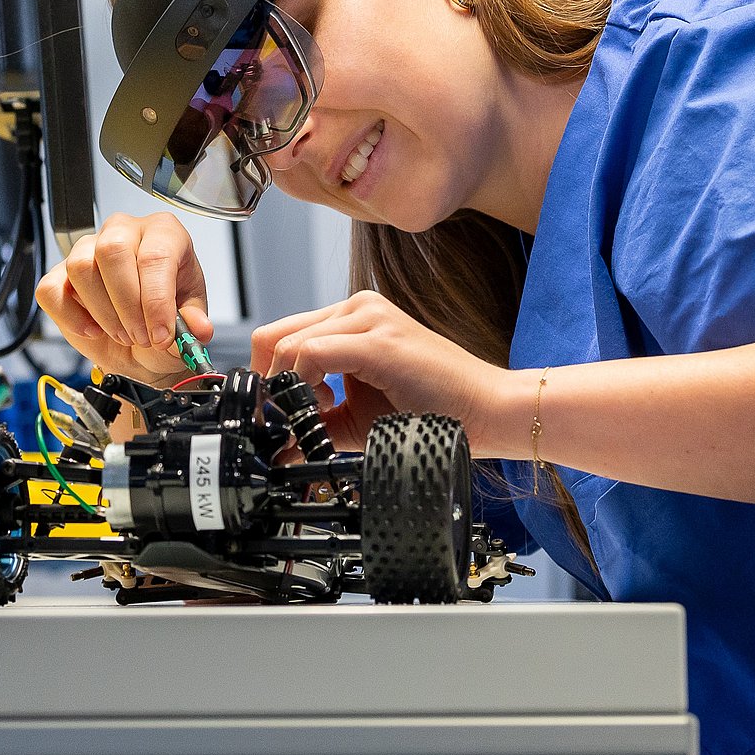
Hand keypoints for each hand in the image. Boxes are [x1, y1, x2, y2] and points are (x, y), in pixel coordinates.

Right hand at [35, 212, 213, 384]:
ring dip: (103, 312)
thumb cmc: (163, 320)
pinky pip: (52, 290)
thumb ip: (193, 325)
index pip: (155, 256)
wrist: (139, 342)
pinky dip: (71, 317)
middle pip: (113, 252)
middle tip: (140, 336)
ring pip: (81, 267)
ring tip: (122, 333)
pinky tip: (93, 330)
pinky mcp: (59, 272)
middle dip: (127, 304)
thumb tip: (199, 328)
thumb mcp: (187, 325)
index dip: (157, 300)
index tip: (162, 335)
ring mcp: (88, 247)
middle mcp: (124, 230)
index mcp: (164, 232)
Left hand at [249, 291, 509, 452]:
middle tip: (282, 423)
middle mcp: (358, 307)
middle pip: (276, 336)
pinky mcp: (378, 338)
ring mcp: (368, 316)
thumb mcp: (357, 418)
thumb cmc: (435, 412)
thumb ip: (315, 424)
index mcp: (353, 319)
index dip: (266, 379)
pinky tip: (327, 406)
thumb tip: (277, 447)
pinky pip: (312, 353)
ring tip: (317, 416)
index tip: (272, 416)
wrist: (489, 411)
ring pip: (289, 344)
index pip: (283, 336)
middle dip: (267, 386)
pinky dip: (304, 386)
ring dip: (287, 389)